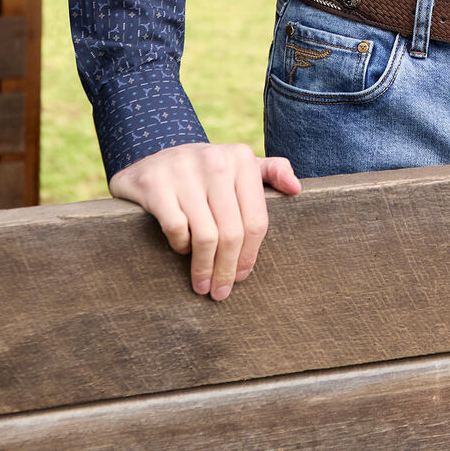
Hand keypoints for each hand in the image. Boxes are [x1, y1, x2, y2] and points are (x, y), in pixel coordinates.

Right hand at [109, 141, 301, 298]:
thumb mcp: (238, 165)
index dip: (250, 255)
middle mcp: (216, 161)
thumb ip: (271, 172)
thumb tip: (297, 189)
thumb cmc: (205, 173)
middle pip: (232, 233)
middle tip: (220, 292)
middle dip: (227, 270)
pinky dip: (181, 246)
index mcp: (241, 159)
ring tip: (202, 286)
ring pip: (206, 235)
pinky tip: (182, 250)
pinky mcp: (156, 184)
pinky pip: (177, 228)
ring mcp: (184, 171)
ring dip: (204, 268)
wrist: (152, 159)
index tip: (242, 276)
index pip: (256, 220)